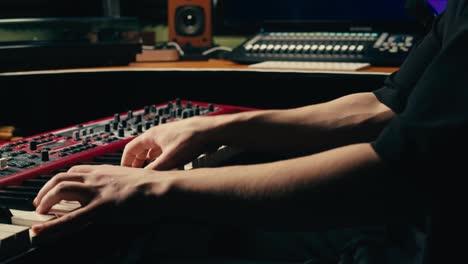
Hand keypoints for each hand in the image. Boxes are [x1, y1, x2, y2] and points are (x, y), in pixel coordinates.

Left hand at [32, 165, 165, 235]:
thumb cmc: (156, 184)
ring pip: (59, 189)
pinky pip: (69, 218)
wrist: (163, 187)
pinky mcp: (100, 209)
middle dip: (46, 188)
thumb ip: (124, 183)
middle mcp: (97, 178)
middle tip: (41, 201)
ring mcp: (97, 192)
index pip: (76, 171)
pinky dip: (51, 226)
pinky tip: (40, 232)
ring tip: (40, 212)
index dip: (62, 179)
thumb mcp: (135, 179)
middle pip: (62, 177)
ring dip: (45, 200)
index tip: (57, 188)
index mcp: (106, 170)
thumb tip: (126, 191)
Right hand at [121, 116, 220, 169]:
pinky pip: (168, 153)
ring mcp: (169, 138)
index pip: (131, 149)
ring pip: (156, 153)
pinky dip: (167, 162)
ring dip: (154, 164)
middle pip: (142, 151)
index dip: (126, 162)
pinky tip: (173, 170)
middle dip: (139, 164)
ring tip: (155, 175)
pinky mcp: (180, 142)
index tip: (125, 173)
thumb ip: (154, 169)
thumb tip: (142, 179)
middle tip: (139, 176)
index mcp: (151, 136)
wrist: (211, 131)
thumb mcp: (170, 158)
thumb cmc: (191, 139)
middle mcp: (159, 135)